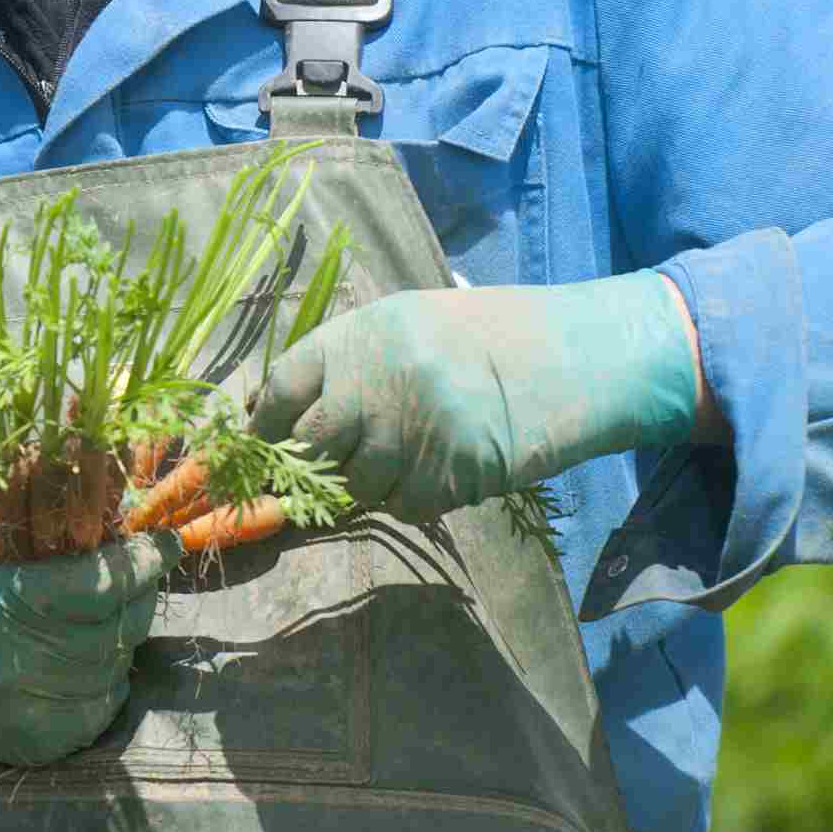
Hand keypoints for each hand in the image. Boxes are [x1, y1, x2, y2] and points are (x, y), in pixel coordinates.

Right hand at [0, 521, 182, 772]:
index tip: (165, 538)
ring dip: (121, 630)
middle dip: (139, 589)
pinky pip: (106, 701)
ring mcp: (35, 712)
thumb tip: (106, 492)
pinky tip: (81, 651)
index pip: (100, 582)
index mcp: (3, 605)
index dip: (142, 558)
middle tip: (139, 567)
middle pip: (120, 622)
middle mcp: (22, 666)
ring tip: (99, 608)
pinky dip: (107, 672)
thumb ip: (35, 519)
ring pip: (118, 662)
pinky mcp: (43, 746)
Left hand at [250, 273, 701, 527]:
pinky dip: (415, 497)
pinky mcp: (445, 475)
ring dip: (373, 482)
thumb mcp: (407, 326)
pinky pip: (403, 505)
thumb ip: (346, 364)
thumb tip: (270, 415)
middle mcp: (377, 380)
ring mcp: (411, 430)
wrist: (573, 357)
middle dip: (311, 463)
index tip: (259, 446)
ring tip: (414, 453)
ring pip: (356, 485)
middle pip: (309, 445)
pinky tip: (446, 465)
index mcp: (360, 333)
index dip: (265, 424)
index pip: (281, 387)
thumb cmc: (483, 339)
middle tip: (330, 465)